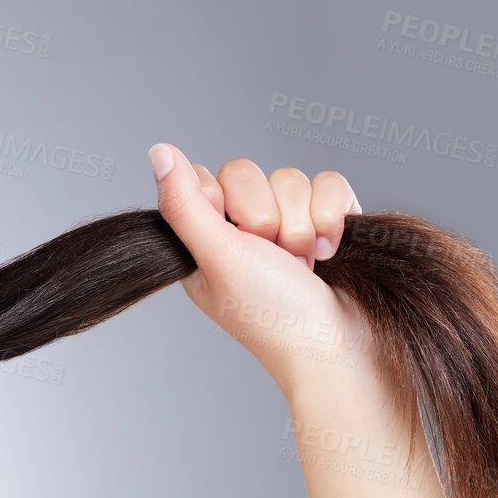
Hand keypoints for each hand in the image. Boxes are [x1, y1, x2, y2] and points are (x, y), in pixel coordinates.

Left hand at [149, 143, 374, 397]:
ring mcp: (285, 226)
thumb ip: (185, 204)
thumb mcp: (217, 257)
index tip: (231, 236)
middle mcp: (239, 232)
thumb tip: (159, 152)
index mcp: (202, 242)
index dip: (221, 200)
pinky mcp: (326, 220)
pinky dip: (334, 216)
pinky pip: (329, 183)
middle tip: (271, 257)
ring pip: (290, 177)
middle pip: (245, 172)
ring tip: (302, 264)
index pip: (201, 178)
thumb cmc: (272, 314)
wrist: (338, 345)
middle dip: (266, 217)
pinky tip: (330, 252)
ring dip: (302, 223)